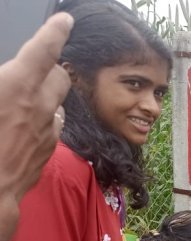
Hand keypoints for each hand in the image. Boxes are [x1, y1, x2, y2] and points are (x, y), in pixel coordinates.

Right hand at [0, 14, 72, 240]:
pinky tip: (29, 124)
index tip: (64, 20)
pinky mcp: (48, 148)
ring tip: (28, 97)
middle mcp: (39, 104)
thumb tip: (9, 76)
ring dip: (48, 94)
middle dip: (51, 66)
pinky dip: (46, 118)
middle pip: (60, 74)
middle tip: (37, 66)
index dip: (55, 31)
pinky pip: (54, 125)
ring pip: (59, 101)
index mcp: (16, 85)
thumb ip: (2, 82)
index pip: (43, 49)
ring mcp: (47, 129)